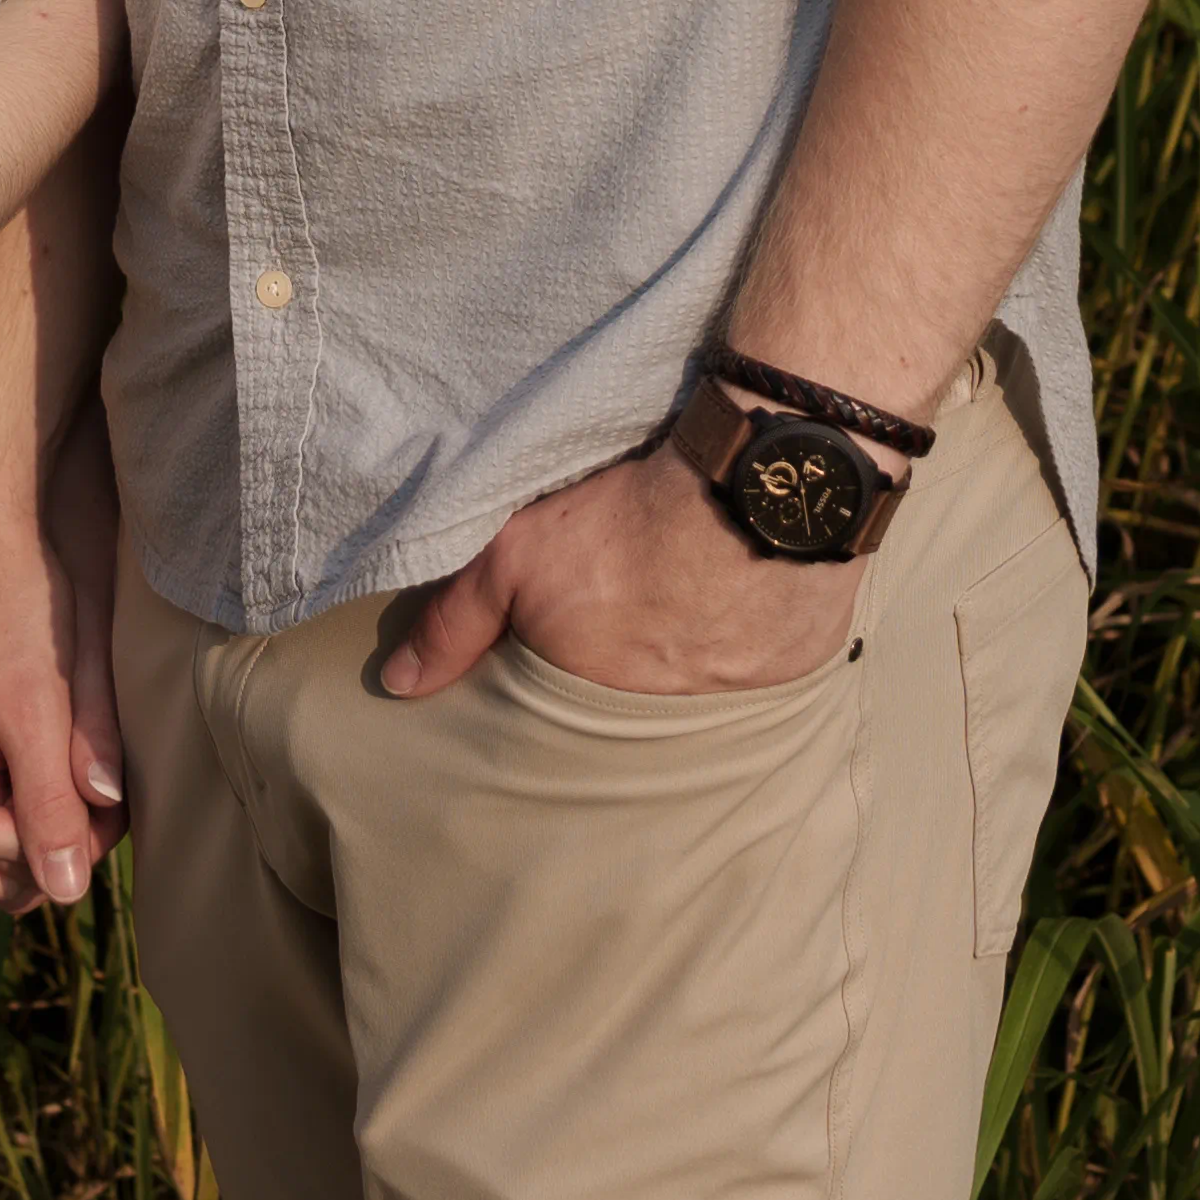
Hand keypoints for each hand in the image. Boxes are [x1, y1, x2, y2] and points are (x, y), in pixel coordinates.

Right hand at [0, 487, 127, 906]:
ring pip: (1, 825)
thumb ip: (49, 802)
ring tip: (93, 797)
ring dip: (47, 823)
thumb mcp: (38, 713)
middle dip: (54, 848)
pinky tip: (66, 773)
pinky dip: (31, 794)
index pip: (9, 868)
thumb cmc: (10, 615)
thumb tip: (66, 890)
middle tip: (108, 809)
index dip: (68, 853)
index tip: (110, 813)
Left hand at [382, 437, 860, 699]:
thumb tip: (400, 685)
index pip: (572, 711)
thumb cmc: (628, 523)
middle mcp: (673, 715)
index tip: (572, 635)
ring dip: (698, 649)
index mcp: (602, 701)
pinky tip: (746, 590)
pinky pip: (770, 660)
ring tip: (690, 594)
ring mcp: (743, 694)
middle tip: (633, 606)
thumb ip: (455, 623)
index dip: (569, 670)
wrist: (752, 484)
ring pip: (709, 682)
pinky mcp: (800, 662)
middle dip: (632, 664)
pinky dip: (756, 631)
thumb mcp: (515, 557)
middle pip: (640, 700)